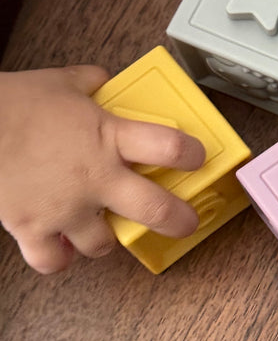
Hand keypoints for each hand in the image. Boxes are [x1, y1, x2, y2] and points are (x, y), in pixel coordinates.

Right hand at [0, 66, 205, 274]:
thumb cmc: (10, 104)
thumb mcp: (60, 82)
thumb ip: (89, 83)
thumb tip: (101, 80)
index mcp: (108, 136)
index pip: (171, 147)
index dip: (192, 155)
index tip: (195, 158)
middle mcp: (95, 177)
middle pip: (156, 210)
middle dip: (179, 221)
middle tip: (185, 222)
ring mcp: (66, 208)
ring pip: (104, 244)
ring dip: (107, 240)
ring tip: (102, 230)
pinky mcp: (32, 228)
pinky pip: (53, 260)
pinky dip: (58, 258)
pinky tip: (60, 248)